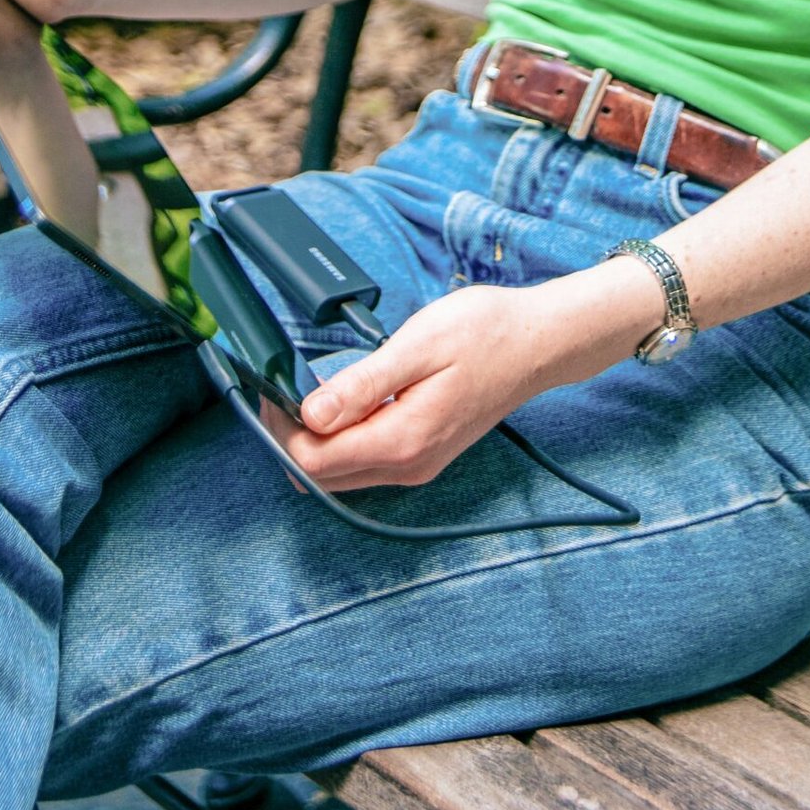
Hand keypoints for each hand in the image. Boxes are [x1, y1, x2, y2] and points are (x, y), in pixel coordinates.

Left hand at [258, 283, 577, 493]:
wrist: (537, 343)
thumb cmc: (484, 333)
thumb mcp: (417, 346)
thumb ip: (362, 385)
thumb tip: (310, 416)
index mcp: (403, 440)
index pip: (314, 461)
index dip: (281, 429)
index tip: (272, 390)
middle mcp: (408, 466)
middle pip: (322, 476)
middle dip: (292, 438)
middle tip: (282, 388)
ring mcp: (418, 465)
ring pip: (342, 474)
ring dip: (316, 441)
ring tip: (310, 391)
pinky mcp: (423, 455)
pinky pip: (366, 462)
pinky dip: (343, 439)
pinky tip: (344, 402)